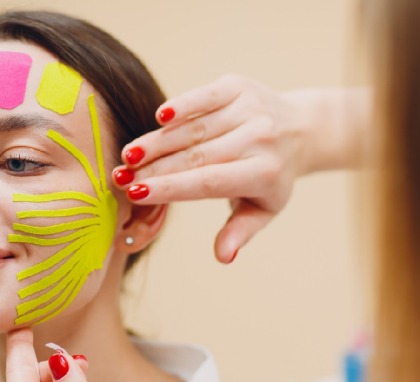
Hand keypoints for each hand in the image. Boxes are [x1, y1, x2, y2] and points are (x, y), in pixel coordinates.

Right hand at [113, 75, 368, 262]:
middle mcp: (259, 138)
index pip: (208, 182)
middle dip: (153, 168)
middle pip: (195, 155)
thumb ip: (240, 231)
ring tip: (127, 156)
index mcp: (263, 173)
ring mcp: (249, 109)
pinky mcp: (238, 86)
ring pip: (194, 129)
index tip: (136, 194)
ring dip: (157, 141)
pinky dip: (181, 106)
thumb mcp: (262, 210)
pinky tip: (157, 118)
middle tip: (118, 178)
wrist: (300, 130)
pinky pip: (204, 97)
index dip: (170, 187)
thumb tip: (223, 257)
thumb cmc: (271, 177)